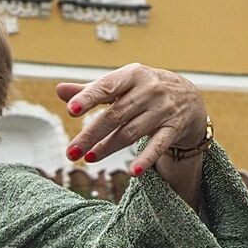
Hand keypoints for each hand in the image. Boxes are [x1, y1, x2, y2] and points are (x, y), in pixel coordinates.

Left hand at [58, 64, 207, 174]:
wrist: (188, 96)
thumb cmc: (143, 90)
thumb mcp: (120, 85)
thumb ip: (90, 90)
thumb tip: (59, 90)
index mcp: (132, 75)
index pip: (107, 87)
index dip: (89, 98)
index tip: (71, 110)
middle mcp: (149, 90)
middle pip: (115, 116)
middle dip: (91, 135)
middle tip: (70, 153)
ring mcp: (163, 109)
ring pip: (131, 132)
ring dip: (108, 148)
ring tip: (87, 158)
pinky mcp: (174, 128)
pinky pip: (158, 145)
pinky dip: (146, 158)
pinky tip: (132, 172)